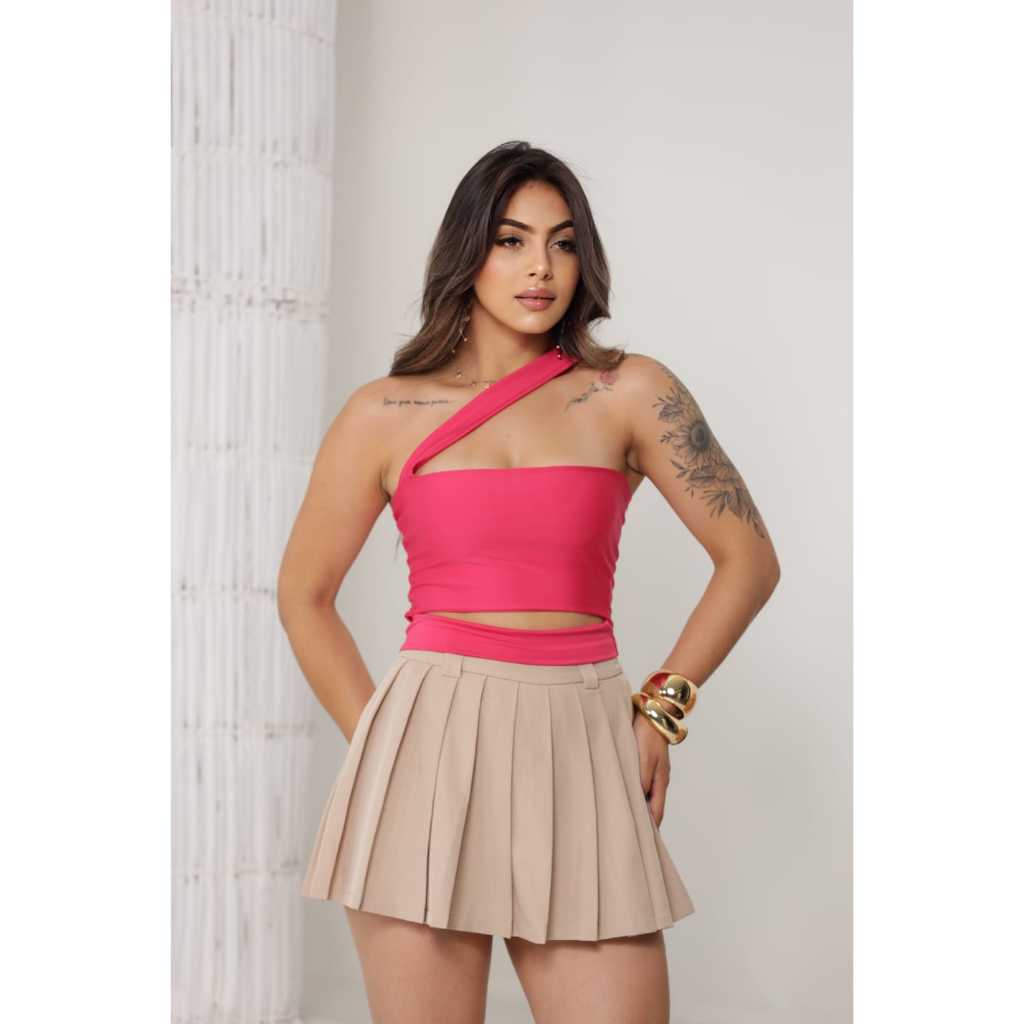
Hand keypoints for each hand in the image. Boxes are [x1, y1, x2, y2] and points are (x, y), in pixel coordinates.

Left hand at [632, 711, 670, 826]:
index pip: (656, 813)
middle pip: (652, 806)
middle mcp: (658, 779)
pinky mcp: (645, 763)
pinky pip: (640, 784)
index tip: (643, 843)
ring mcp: (653, 771)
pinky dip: (633, 792)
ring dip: (637, 806)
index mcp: (660, 782)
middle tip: (631, 835)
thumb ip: (641, 781)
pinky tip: (623, 794)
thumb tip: (638, 801)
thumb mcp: (643, 760)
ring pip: (645, 795)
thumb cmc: (647, 735)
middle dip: (644, 821)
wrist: (651, 712)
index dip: (651, 829)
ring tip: (624, 819)